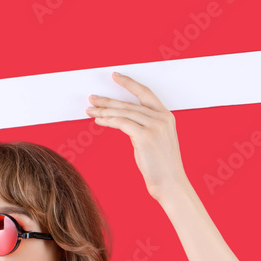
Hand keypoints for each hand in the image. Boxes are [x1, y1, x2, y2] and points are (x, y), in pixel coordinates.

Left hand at [86, 72, 190, 202]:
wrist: (170, 184)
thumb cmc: (161, 167)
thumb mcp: (156, 141)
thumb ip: (145, 127)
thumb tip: (124, 121)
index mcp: (166, 116)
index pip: (145, 93)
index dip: (129, 83)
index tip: (115, 77)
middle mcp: (162, 118)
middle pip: (129, 104)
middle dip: (108, 100)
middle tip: (92, 98)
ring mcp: (154, 126)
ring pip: (124, 112)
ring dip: (104, 111)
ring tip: (90, 110)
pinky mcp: (145, 136)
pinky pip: (122, 123)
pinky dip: (108, 121)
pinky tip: (98, 121)